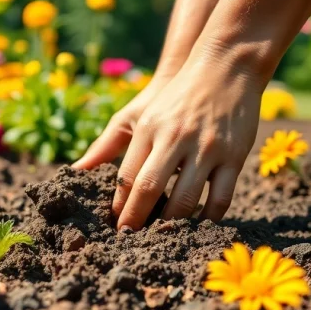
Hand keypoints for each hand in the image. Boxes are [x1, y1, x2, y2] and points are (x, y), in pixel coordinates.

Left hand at [76, 53, 262, 229]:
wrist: (224, 68)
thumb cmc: (173, 97)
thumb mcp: (137, 115)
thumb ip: (107, 145)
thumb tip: (76, 170)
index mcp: (148, 129)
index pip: (126, 176)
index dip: (118, 206)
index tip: (114, 225)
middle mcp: (175, 138)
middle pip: (149, 189)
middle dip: (136, 220)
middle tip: (129, 241)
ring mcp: (207, 148)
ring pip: (185, 200)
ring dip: (171, 224)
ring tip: (161, 238)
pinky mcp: (234, 155)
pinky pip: (221, 197)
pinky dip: (209, 217)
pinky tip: (199, 225)